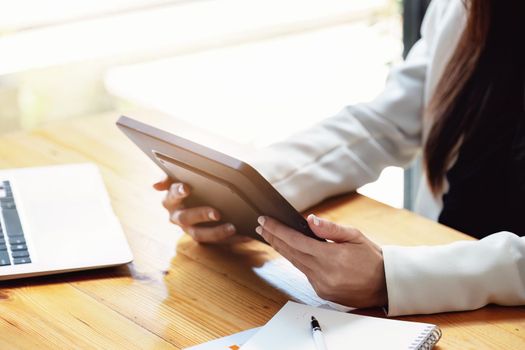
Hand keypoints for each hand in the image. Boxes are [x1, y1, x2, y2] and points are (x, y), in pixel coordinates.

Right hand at [154, 177, 248, 243]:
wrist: (199, 197)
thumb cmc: (190, 184)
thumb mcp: (180, 178)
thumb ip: (169, 178)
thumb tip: (156, 185)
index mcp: (171, 201)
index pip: (171, 196)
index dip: (177, 192)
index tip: (186, 188)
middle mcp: (178, 217)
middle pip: (186, 218)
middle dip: (201, 215)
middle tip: (216, 213)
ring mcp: (190, 229)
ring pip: (200, 235)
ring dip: (217, 233)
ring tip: (232, 228)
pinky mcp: (204, 238)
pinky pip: (217, 242)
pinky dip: (232, 240)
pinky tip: (245, 235)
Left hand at [255, 214, 386, 307]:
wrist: (386, 285)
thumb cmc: (372, 258)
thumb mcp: (355, 236)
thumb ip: (331, 229)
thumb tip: (310, 220)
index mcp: (332, 257)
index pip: (296, 241)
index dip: (278, 230)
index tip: (265, 221)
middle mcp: (324, 274)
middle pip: (290, 253)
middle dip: (274, 238)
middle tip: (262, 225)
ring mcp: (321, 285)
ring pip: (295, 263)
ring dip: (281, 248)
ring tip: (270, 235)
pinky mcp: (322, 293)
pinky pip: (304, 273)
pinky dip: (296, 260)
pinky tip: (291, 250)